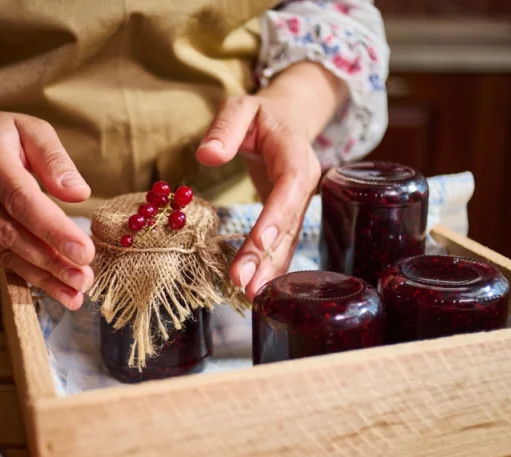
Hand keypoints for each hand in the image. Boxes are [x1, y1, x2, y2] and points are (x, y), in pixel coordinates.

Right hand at [0, 109, 94, 309]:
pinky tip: (56, 288)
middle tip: (85, 279)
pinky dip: (29, 276)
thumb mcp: (31, 128)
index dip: (52, 228)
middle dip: (51, 260)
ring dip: (42, 276)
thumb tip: (80, 193)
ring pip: (4, 251)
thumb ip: (55, 159)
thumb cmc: (2, 133)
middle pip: (12, 232)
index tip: (84, 250)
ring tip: (75, 292)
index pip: (21, 199)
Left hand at [197, 63, 343, 299]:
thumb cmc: (259, 115)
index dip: (277, 215)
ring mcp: (300, 203)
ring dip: (270, 268)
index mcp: (295, 155)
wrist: (287, 119)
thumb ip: (224, 129)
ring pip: (288, 240)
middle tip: (246, 283)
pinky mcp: (290, 216)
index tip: (261, 241)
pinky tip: (258, 289)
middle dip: (268, 254)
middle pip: (289, 223)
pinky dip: (271, 266)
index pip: (289, 187)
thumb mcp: (239, 108)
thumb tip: (207, 155)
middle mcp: (304, 183)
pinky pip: (283, 243)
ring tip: (251, 295)